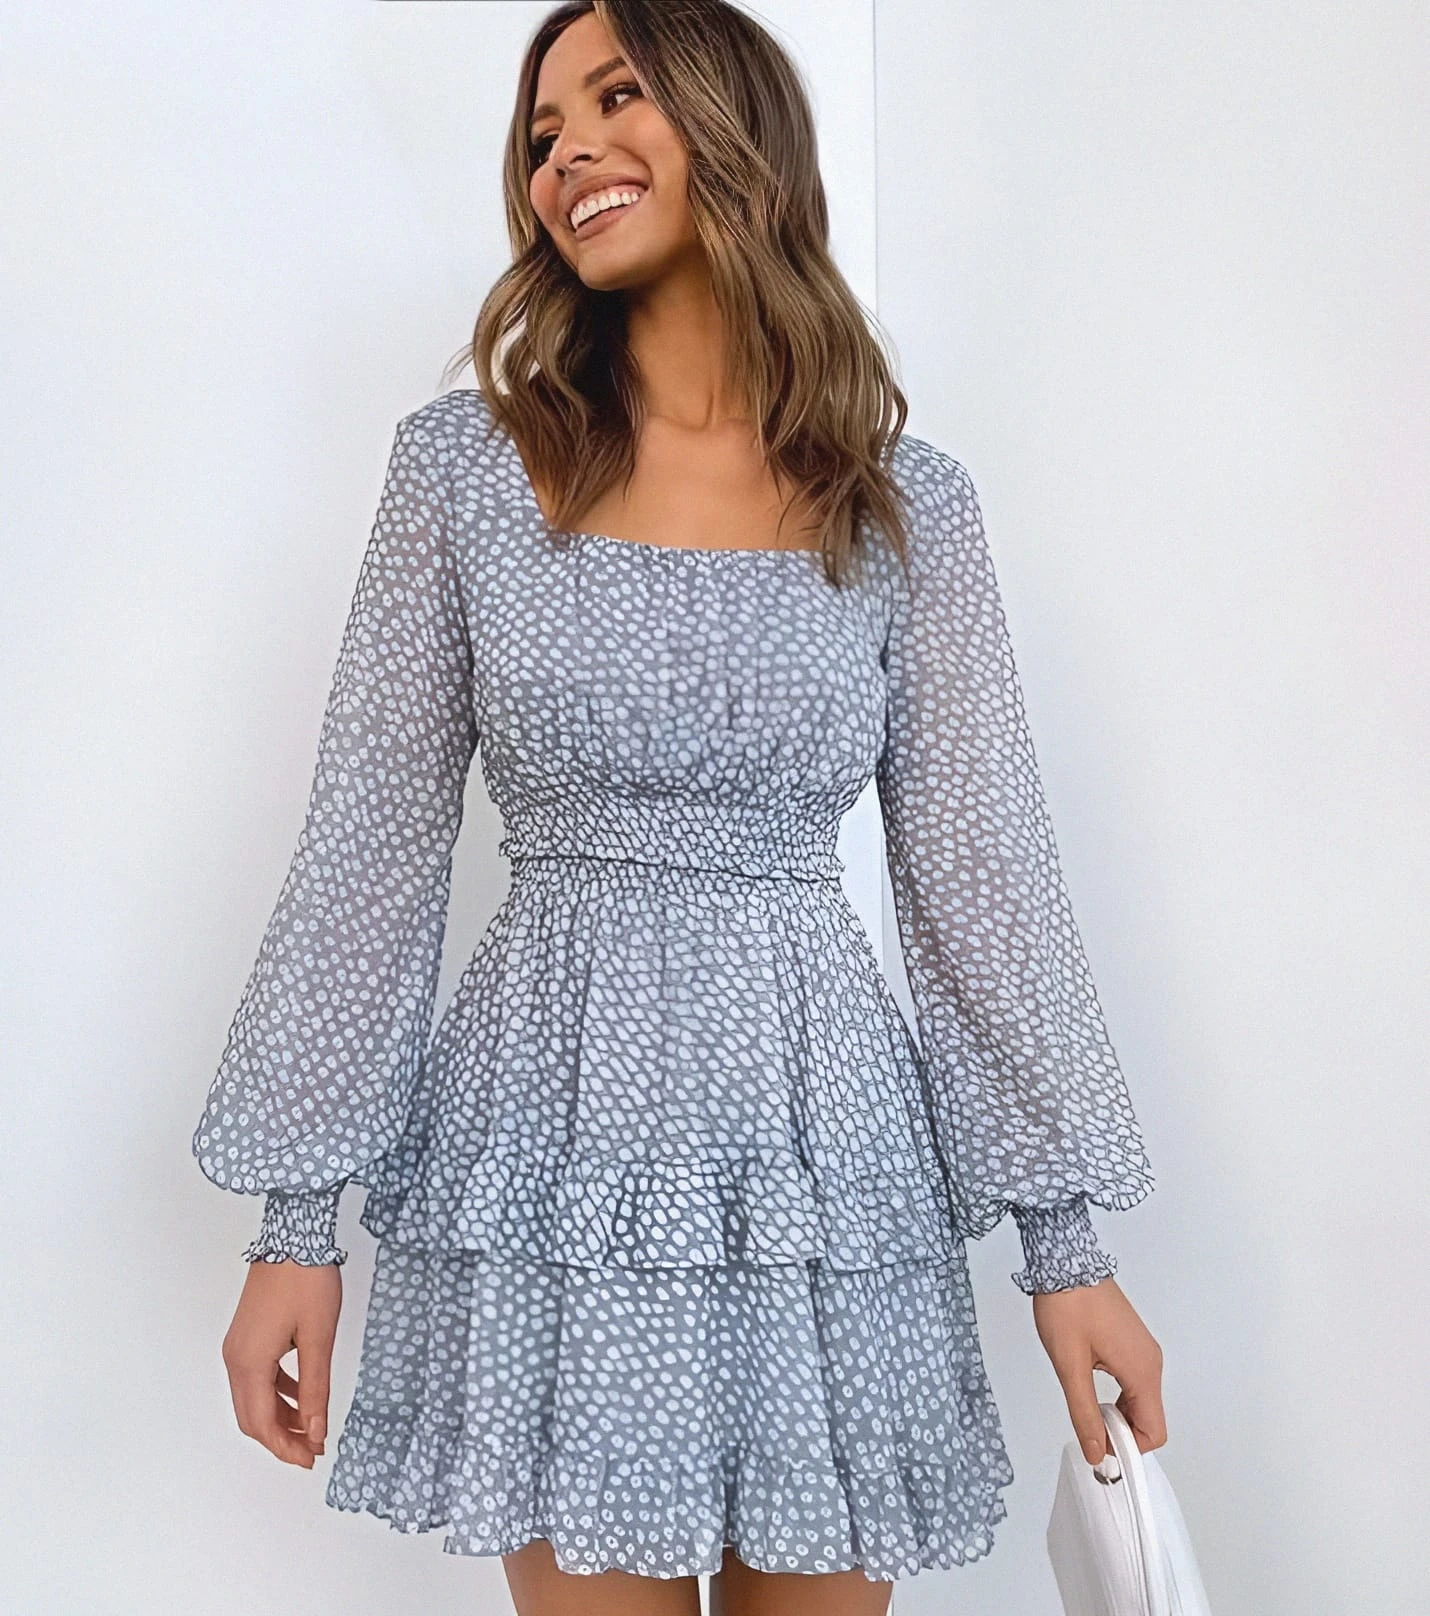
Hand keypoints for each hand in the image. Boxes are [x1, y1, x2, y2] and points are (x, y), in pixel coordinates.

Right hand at [221, 1259, 341, 1467]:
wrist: (294, 1235)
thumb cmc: (307, 1281)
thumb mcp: (319, 1338)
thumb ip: (315, 1389)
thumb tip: (315, 1432)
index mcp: (249, 1363)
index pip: (261, 1423)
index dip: (285, 1447)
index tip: (312, 1459)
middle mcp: (235, 1359)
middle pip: (251, 1416)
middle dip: (280, 1438)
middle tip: (312, 1449)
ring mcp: (238, 1346)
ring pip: (253, 1398)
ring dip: (279, 1416)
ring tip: (311, 1426)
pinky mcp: (247, 1334)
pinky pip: (257, 1377)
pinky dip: (277, 1393)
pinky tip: (302, 1393)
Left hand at [1031, 1276, 1165, 1464]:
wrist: (1065, 1262)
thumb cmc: (1068, 1304)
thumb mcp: (1069, 1366)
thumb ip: (1084, 1413)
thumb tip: (1096, 1451)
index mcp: (1142, 1370)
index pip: (1154, 1432)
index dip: (1128, 1448)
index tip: (1101, 1448)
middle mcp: (1150, 1361)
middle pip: (1149, 1419)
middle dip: (1122, 1432)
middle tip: (1088, 1426)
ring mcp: (1142, 1350)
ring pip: (1140, 1400)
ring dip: (1117, 1413)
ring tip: (1085, 1404)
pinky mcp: (1131, 1342)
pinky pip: (1133, 1382)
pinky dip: (1117, 1395)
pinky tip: (1090, 1384)